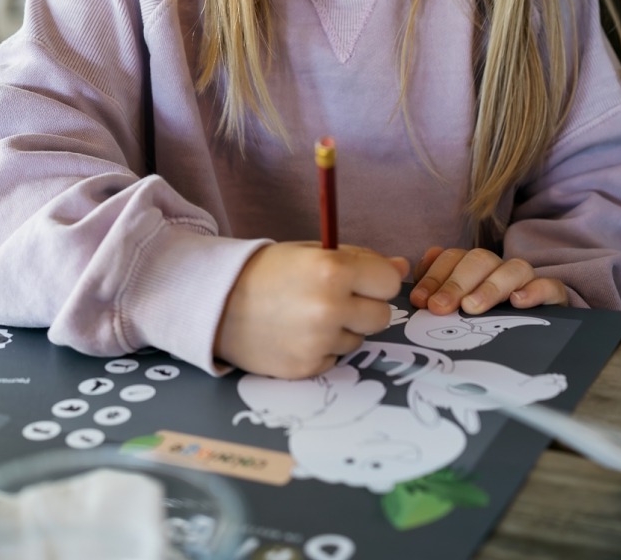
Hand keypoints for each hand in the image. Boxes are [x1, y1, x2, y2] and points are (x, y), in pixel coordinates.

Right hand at [215, 242, 408, 378]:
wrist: (216, 304)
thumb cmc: (270, 272)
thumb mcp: (315, 253)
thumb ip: (362, 260)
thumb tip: (403, 268)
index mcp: (333, 270)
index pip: (389, 283)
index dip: (377, 281)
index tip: (361, 280)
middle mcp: (329, 308)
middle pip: (381, 316)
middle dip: (365, 308)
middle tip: (336, 300)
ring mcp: (317, 341)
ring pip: (358, 339)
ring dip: (342, 330)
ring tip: (308, 316)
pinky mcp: (306, 367)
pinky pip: (334, 358)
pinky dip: (322, 349)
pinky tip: (297, 335)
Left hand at [409, 246, 568, 315]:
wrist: (535, 339)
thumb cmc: (488, 325)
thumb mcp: (458, 311)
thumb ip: (437, 291)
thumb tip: (416, 277)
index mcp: (473, 269)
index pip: (452, 258)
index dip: (434, 277)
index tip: (419, 301)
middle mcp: (499, 269)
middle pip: (479, 260)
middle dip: (455, 283)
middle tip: (440, 308)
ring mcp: (527, 281)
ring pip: (513, 268)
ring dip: (489, 286)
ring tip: (472, 307)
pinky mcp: (552, 296)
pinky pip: (549, 286)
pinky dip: (534, 290)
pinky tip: (518, 302)